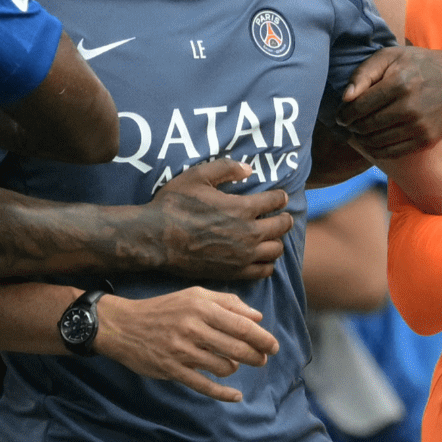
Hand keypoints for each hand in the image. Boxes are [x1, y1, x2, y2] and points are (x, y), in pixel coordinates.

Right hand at [95, 287, 280, 402]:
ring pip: (223, 366)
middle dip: (256, 356)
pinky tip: (236, 396)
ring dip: (235, 368)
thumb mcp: (194, 296)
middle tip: (262, 359)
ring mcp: (182, 351)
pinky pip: (204, 385)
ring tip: (235, 364)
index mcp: (201, 307)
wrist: (123, 325)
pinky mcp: (172, 370)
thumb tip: (257, 317)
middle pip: (237, 347)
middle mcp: (193, 328)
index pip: (243, 325)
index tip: (273, 346)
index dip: (263, 338)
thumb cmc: (164, 309)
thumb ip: (227, 303)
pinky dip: (224, 393)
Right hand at [143, 157, 293, 279]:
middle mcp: (248, 233)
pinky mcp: (234, 272)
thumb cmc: (174, 205)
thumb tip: (249, 169)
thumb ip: (226, 169)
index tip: (281, 197)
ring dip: (277, 241)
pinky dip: (267, 263)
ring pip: (276, 250)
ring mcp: (242, 256)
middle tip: (283, 216)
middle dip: (285, 219)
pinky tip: (261, 257)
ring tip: (272, 237)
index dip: (280, 197)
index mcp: (242, 208)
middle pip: (281, 227)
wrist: (156, 239)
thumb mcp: (197, 176)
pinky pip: (263, 271)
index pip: (275, 202)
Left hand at [337, 46, 441, 157]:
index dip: (345, 114)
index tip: (341, 116)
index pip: (359, 107)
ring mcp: (420, 126)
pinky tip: (372, 142)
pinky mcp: (427, 140)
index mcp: (399, 84)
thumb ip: (363, 74)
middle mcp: (410, 107)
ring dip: (363, 139)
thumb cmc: (415, 64)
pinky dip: (377, 151)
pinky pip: (393, 152)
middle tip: (350, 124)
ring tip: (360, 131)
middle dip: (353, 127)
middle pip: (366, 126)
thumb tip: (346, 98)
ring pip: (377, 142)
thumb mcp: (388, 57)